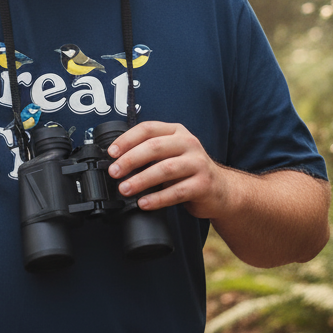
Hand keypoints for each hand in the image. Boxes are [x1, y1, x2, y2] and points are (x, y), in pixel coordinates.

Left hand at [106, 121, 228, 219]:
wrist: (221, 190)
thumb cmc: (187, 171)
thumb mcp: (170, 154)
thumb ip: (149, 152)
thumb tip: (116, 161)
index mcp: (176, 132)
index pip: (148, 129)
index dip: (126, 140)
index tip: (111, 153)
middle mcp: (189, 143)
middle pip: (154, 147)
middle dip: (130, 160)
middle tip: (114, 172)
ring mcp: (198, 163)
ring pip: (164, 169)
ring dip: (141, 180)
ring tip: (125, 189)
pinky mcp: (203, 184)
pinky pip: (176, 192)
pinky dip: (157, 199)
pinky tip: (144, 203)